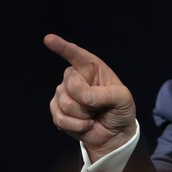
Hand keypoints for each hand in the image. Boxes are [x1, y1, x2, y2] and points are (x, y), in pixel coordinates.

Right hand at [44, 34, 135, 160]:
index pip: (76, 55)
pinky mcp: (56, 110)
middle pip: (72, 85)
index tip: (49, 39)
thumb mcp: (123, 99)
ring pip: (65, 104)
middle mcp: (75, 77)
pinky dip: (76, 126)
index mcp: (92, 68)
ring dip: (83, 116)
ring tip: (93, 116)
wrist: (114, 133)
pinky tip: (84, 125)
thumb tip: (85, 98)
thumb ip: (106, 95)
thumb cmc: (120, 109)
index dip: (62, 47)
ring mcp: (63, 93)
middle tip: (100, 107)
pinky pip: (60, 118)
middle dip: (87, 101)